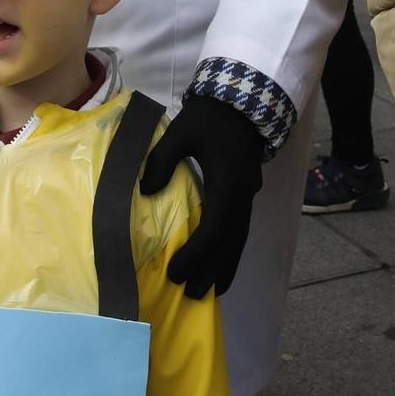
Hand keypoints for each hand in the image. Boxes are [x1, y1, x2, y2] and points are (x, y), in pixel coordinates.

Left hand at [140, 94, 265, 298]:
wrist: (242, 101)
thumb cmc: (209, 116)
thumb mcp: (181, 132)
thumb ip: (162, 161)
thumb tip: (146, 192)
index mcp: (227, 182)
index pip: (213, 228)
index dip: (196, 254)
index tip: (176, 271)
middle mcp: (243, 195)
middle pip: (230, 243)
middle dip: (212, 270)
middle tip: (193, 294)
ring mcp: (249, 195)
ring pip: (240, 240)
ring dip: (226, 266)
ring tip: (211, 291)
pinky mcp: (247, 194)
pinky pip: (241, 230)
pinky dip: (231, 251)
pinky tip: (222, 263)